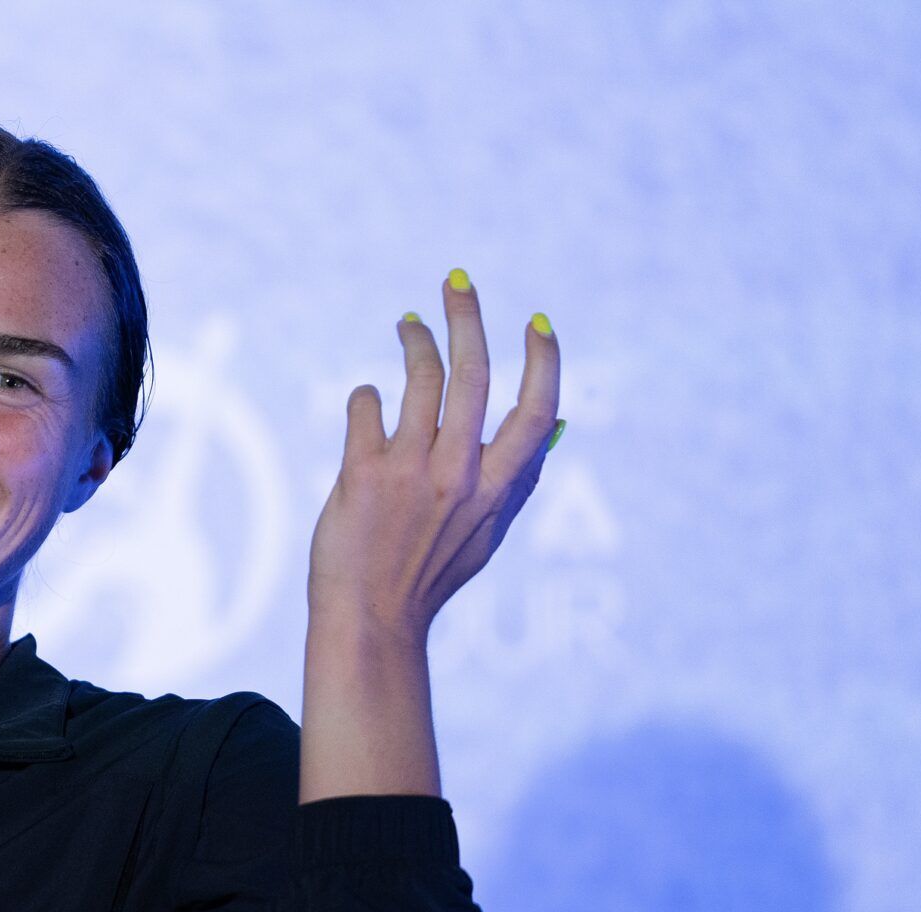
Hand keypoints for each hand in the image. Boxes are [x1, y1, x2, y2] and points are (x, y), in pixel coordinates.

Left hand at [306, 268, 561, 643]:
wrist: (368, 622)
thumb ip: (520, 481)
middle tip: (457, 279)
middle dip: (468, 316)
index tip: (537, 321)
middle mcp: (460, 475)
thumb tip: (558, 426)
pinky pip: (366, 405)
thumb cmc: (427, 576)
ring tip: (408, 324)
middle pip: (473, 373)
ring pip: (418, 377)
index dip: (542, 360)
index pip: (536, 410)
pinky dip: (366, 395)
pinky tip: (366, 402)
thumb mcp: (488, 535)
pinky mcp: (363, 473)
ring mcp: (411, 472)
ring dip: (415, 340)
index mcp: (497, 490)